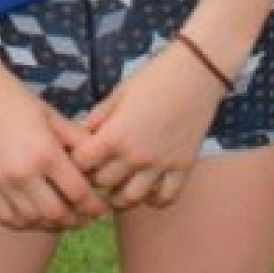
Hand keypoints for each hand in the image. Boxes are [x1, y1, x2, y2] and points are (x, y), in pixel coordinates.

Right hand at [0, 69, 109, 232]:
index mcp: (45, 152)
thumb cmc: (18, 100)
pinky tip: (35, 217)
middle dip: (77, 219)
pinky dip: (24, 223)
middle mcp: (22, 172)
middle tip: (85, 216)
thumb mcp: (53, 117)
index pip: (78, 194)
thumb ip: (78, 142)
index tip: (101, 206)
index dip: (95, 205)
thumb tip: (101, 165)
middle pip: (57, 214)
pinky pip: (6, 219)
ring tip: (62, 217)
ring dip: (51, 224)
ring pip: (32, 221)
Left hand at [70, 40, 226, 211]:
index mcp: (116, 134)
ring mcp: (161, 165)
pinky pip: (165, 198)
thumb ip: (97, 118)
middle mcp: (136, 155)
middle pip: (102, 183)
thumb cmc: (154, 77)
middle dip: (94, 176)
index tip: (79, 154)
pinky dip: (153, 199)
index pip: (82, 163)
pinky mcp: (182, 168)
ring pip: (130, 199)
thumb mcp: (118, 93)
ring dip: (118, 195)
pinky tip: (147, 188)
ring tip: (116, 185)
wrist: (197, 72)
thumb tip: (77, 135)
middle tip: (95, 168)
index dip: (76, 159)